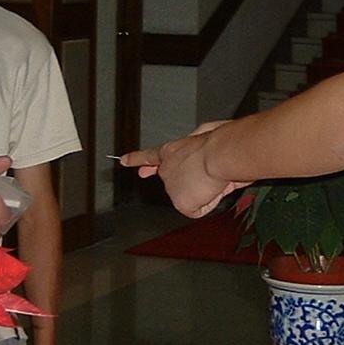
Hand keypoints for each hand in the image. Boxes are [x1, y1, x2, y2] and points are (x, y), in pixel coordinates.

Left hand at [121, 123, 240, 217]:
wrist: (220, 154)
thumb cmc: (219, 142)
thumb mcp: (204, 134)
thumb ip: (196, 143)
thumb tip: (197, 151)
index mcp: (172, 151)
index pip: (150, 156)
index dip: (136, 159)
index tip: (123, 160)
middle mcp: (166, 169)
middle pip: (175, 183)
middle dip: (187, 183)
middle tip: (204, 174)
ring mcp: (171, 187)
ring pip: (191, 196)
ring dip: (204, 189)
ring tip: (211, 176)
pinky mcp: (180, 203)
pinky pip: (198, 209)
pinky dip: (209, 201)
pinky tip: (210, 189)